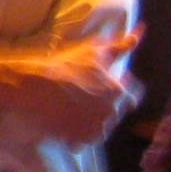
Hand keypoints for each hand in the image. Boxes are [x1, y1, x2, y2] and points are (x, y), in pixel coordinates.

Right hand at [0, 37, 138, 143]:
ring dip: (89, 122)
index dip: (117, 92)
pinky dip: (74, 136)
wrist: (29, 86)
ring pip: (100, 128)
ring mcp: (95, 127)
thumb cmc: (61, 65)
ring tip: (68, 111)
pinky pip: (83, 142)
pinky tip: (62, 125)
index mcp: (118, 90)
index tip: (101, 88)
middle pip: (115, 114)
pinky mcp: (79, 139)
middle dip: (103, 108)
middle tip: (81, 100)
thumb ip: (121, 45)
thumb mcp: (94, 50)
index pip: (131, 97)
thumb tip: (142, 29)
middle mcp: (112, 111)